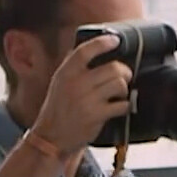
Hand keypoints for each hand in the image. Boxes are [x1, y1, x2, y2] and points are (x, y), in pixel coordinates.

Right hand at [29, 34, 131, 154]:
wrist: (51, 137)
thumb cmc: (58, 108)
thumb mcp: (59, 82)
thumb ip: (73, 65)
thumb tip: (92, 47)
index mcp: (66, 73)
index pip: (85, 51)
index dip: (103, 43)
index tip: (115, 40)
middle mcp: (76, 84)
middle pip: (113, 68)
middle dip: (125, 71)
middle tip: (125, 75)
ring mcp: (87, 100)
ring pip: (119, 85)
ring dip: (125, 89)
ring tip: (120, 93)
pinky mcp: (96, 116)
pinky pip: (122, 105)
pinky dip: (126, 105)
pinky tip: (121, 106)